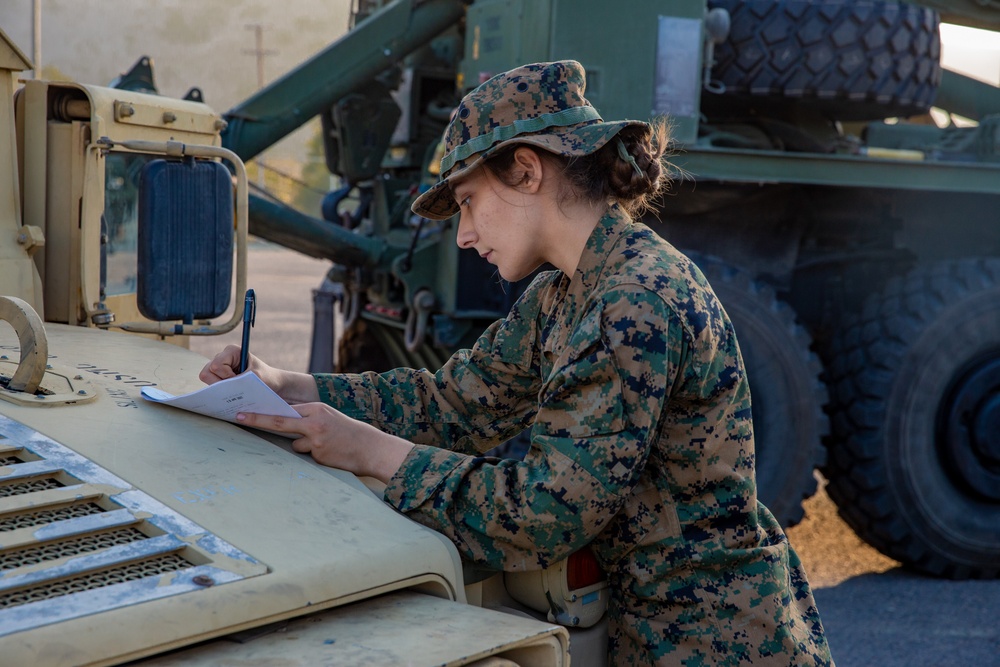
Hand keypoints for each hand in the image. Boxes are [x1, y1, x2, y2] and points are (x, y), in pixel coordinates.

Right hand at [199, 345, 319, 403]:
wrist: (273, 384)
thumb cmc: (267, 378)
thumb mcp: (255, 378)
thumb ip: (238, 380)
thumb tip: (221, 389)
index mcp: (232, 351)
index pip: (216, 366)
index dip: (225, 376)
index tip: (239, 379)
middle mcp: (223, 356)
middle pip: (207, 372)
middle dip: (219, 383)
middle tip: (234, 386)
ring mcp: (219, 367)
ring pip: (207, 379)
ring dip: (219, 387)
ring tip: (235, 389)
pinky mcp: (219, 377)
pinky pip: (211, 385)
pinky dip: (220, 391)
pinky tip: (232, 393)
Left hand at [235, 403, 412, 482]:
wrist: (371, 448)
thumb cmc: (348, 433)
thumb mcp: (328, 418)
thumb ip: (308, 418)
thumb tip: (283, 423)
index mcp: (316, 409)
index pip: (284, 410)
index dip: (263, 412)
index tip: (243, 411)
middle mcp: (314, 421)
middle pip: (279, 422)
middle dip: (257, 420)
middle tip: (238, 418)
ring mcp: (316, 438)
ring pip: (295, 444)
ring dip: (304, 447)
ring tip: (326, 445)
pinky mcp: (319, 454)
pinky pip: (307, 455)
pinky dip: (315, 455)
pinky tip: (330, 453)